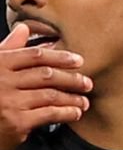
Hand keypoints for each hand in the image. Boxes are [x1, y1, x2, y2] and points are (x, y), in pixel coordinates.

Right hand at [0, 23, 90, 149]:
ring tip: (84, 101)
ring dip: (72, 98)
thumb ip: (9, 49)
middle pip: (46, 75)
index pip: (35, 55)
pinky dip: (67, 113)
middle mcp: (3, 81)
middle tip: (87, 83)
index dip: (59, 57)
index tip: (78, 61)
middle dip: (71, 78)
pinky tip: (75, 113)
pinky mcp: (16, 122)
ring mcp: (9, 102)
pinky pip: (49, 113)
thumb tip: (23, 28)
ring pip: (51, 95)